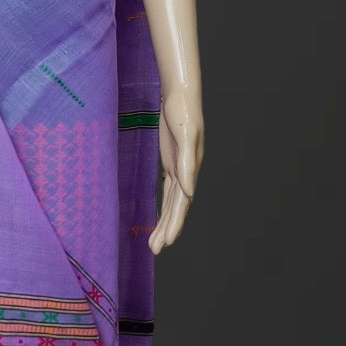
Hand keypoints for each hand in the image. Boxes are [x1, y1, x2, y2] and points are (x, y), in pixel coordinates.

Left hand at [150, 84, 202, 253]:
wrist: (180, 95)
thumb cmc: (183, 111)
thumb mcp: (185, 135)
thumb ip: (187, 163)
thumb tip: (189, 191)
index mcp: (190, 168)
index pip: (182, 203)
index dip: (175, 223)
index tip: (167, 241)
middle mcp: (186, 172)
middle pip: (177, 208)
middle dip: (168, 229)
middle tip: (155, 249)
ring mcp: (179, 168)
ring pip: (172, 203)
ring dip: (165, 222)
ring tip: (155, 243)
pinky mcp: (172, 163)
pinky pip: (169, 191)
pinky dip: (165, 207)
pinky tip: (160, 218)